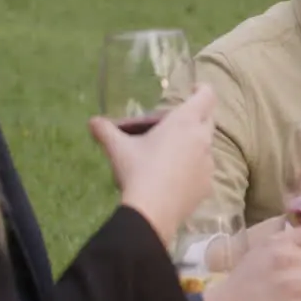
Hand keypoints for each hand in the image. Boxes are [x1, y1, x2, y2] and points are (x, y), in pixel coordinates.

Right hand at [89, 84, 216, 244]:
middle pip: (207, 119)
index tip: (193, 89)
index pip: (206, 95)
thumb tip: (92, 122)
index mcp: (185, 122)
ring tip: (168, 152)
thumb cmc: (138, 171)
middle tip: (173, 122)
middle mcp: (203, 139)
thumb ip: (106, 131)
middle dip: (193, 117)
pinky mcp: (208, 184)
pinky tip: (173, 177)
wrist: (152, 212)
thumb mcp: (118, 149)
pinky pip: (202, 169)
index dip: (202, 89)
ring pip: (205, 145)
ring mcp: (208, 163)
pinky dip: (192, 167)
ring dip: (192, 143)